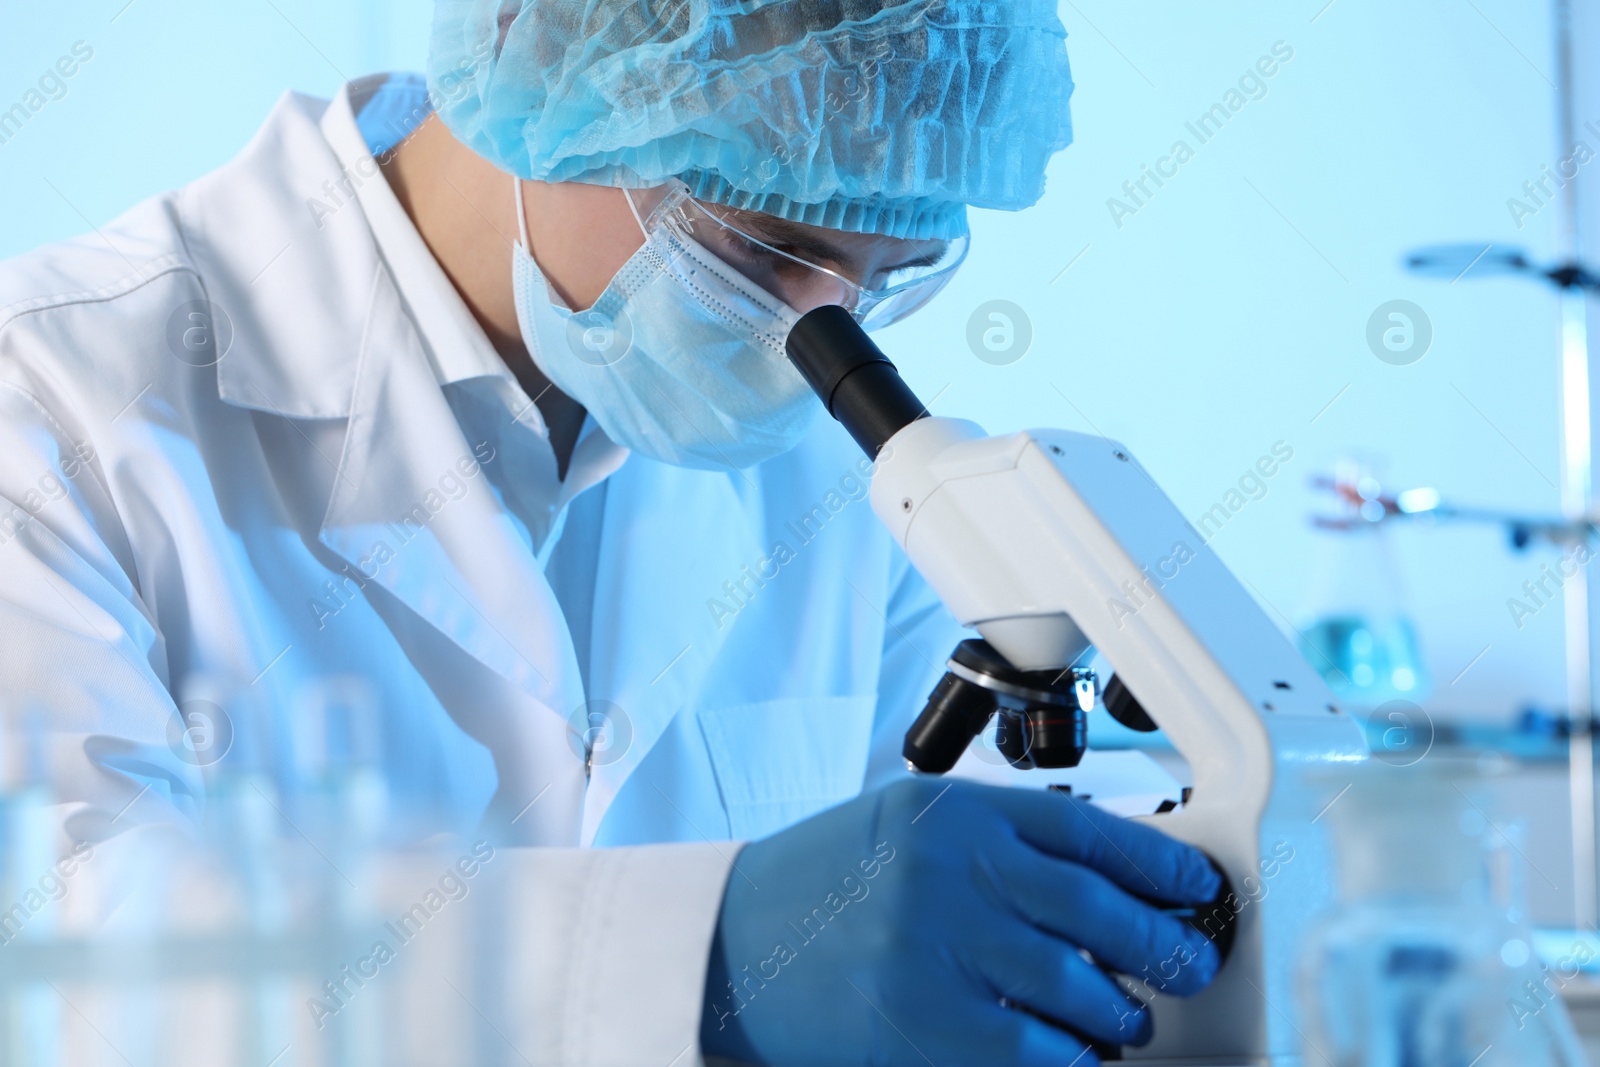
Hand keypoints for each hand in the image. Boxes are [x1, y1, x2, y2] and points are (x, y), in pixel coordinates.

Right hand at [699, 778, 1222, 1065]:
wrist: (734, 942)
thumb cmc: (827, 881)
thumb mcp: (911, 827)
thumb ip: (999, 845)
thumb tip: (1106, 882)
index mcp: (953, 814)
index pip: (1088, 834)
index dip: (1160, 866)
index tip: (1196, 890)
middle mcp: (950, 873)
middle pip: (1097, 912)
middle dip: (1162, 946)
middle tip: (1188, 964)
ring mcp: (937, 951)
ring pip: (1076, 988)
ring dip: (1119, 1012)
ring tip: (1125, 1018)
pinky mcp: (923, 1024)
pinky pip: (1032, 1052)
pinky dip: (1068, 1058)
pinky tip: (1075, 1054)